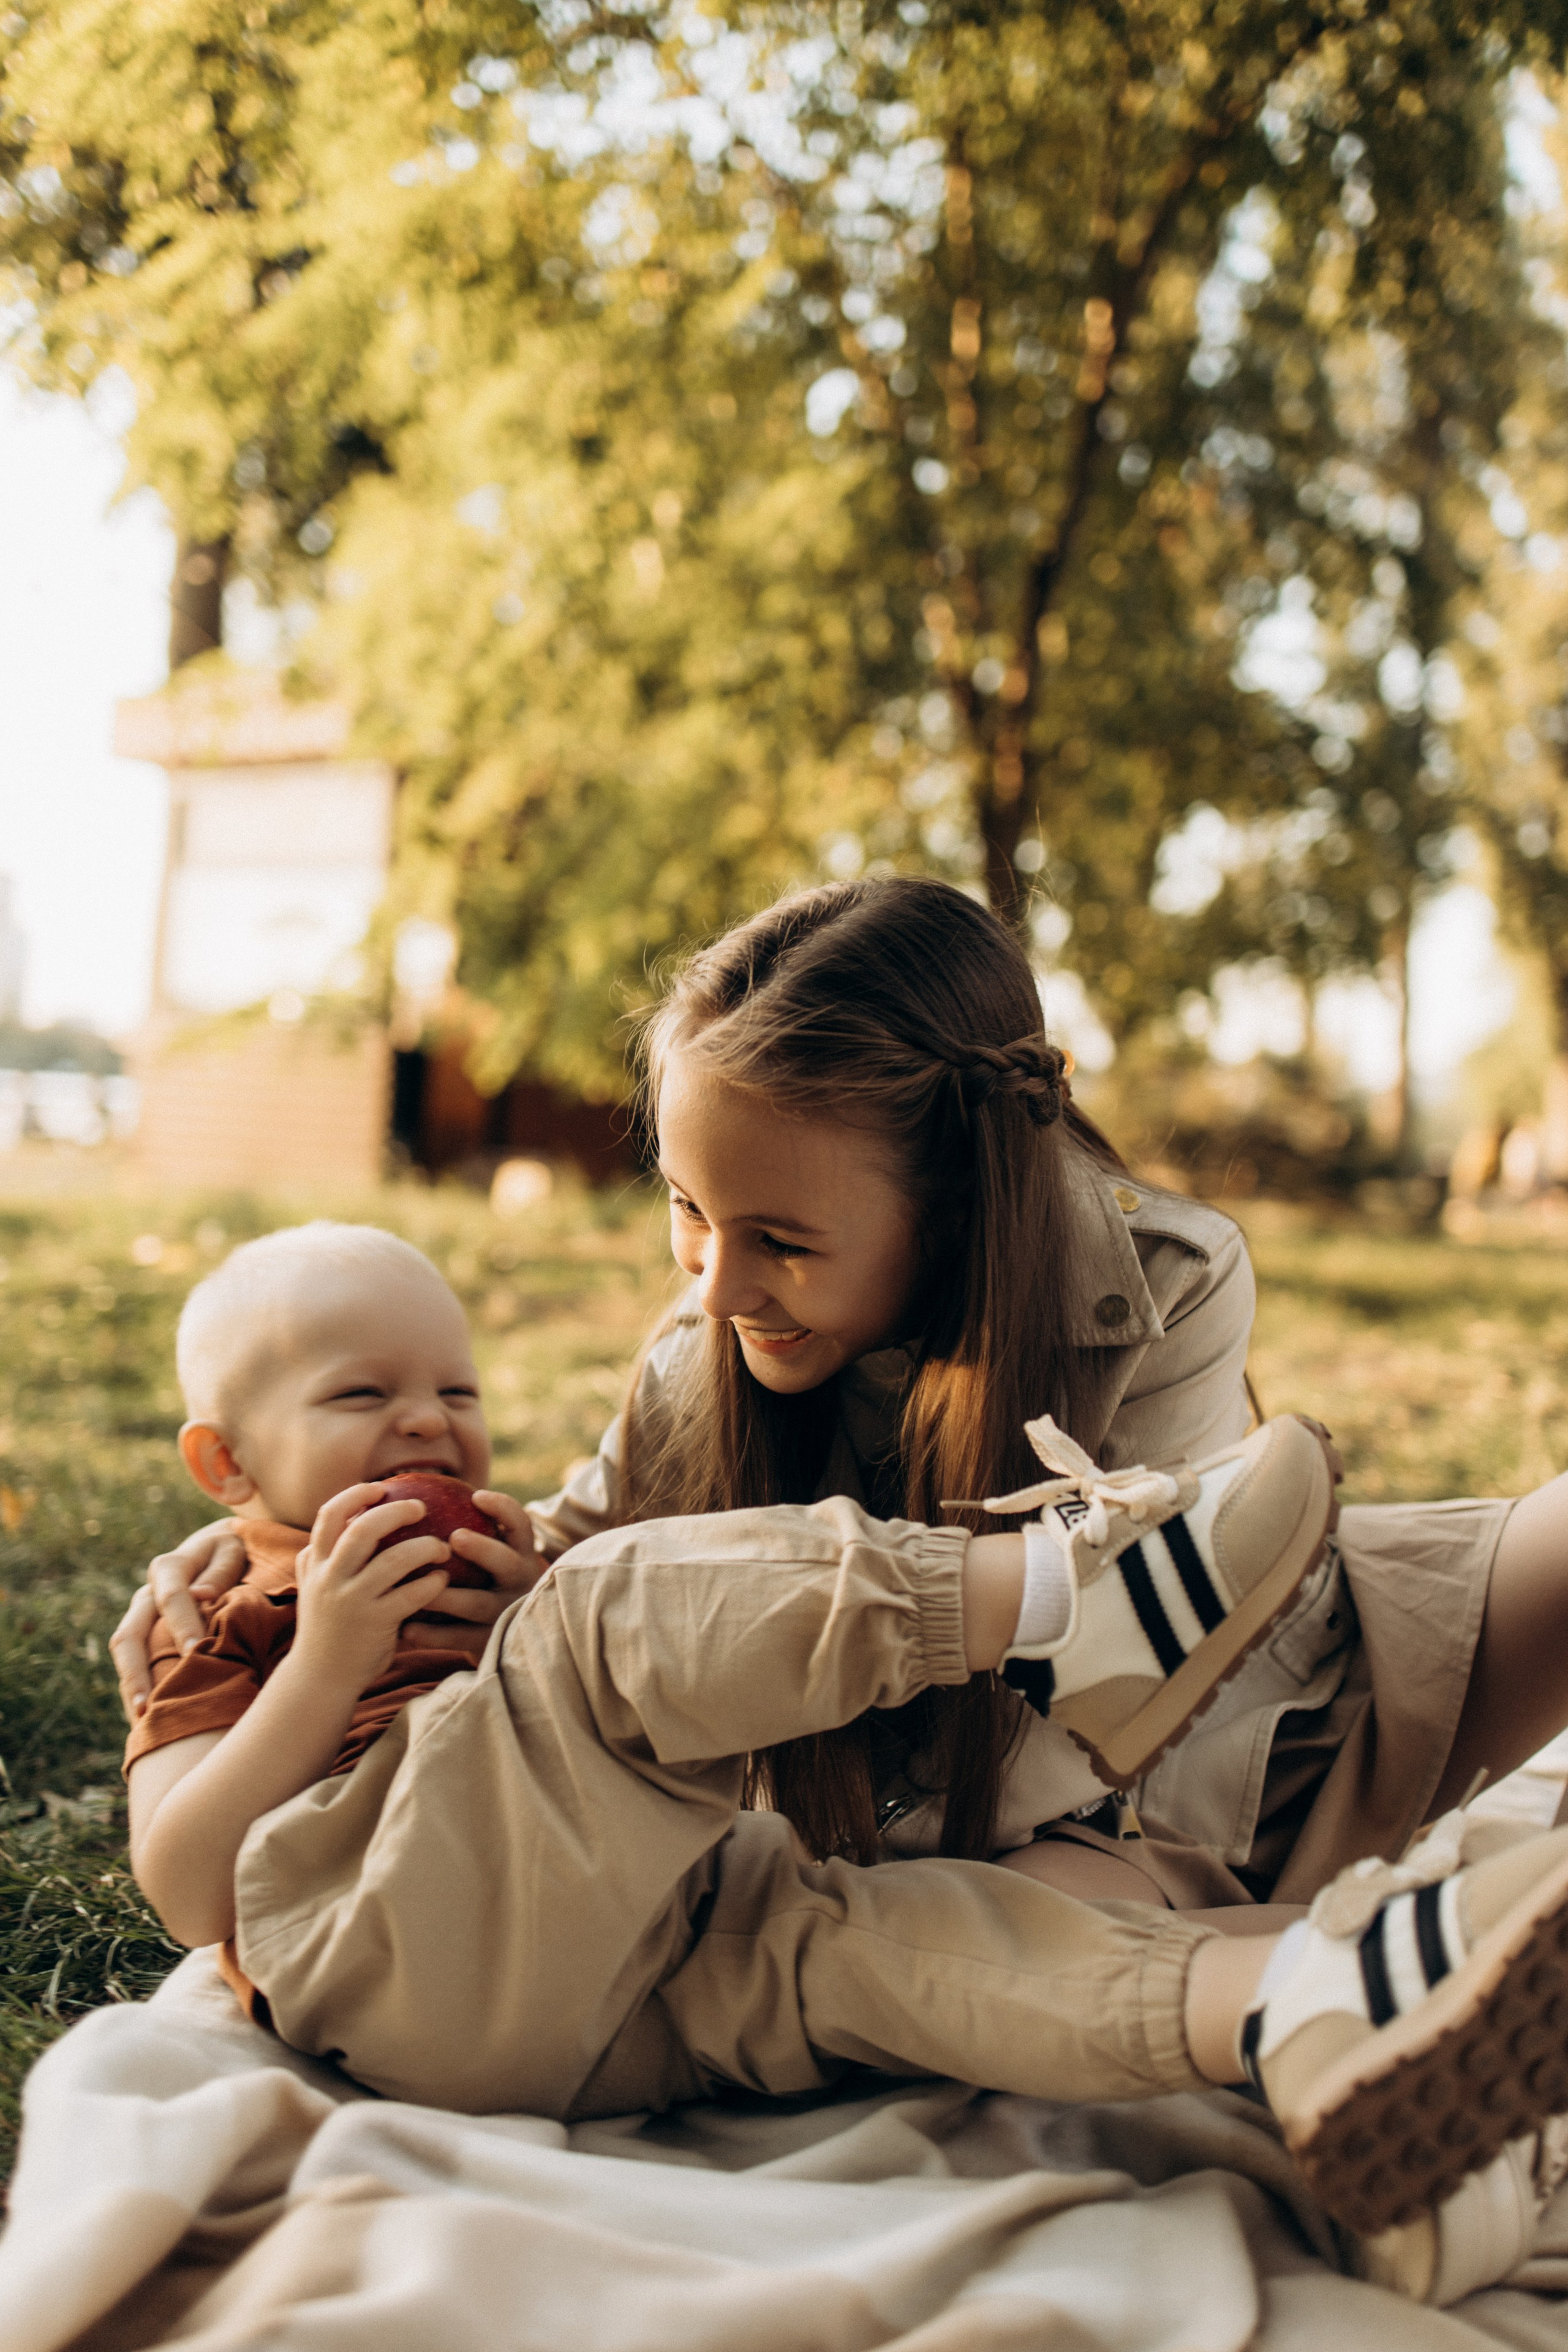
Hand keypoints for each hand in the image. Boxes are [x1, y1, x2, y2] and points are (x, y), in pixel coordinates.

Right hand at [111, 1519, 249, 1722]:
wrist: (213, 1551)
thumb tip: (203, 1595)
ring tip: (141, 1723)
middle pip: (129, 1635)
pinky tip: (147, 1720)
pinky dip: (137, 1690)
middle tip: (148, 1708)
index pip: (172, 1598)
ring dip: (131, 1688)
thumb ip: (219, 1570)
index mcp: (169, 1568)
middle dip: (136, 1673)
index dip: (183, 1625)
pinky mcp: (143, 1636)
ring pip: (125, 1654)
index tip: (195, 1652)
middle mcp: (146, 1594)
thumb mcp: (231, 1551)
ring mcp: (140, 1617)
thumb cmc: (231, 1553)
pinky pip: (134, 1664)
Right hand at [292, 1485, 454, 1693]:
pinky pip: (411, 1595)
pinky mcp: (374, 1624)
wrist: (320, 1678)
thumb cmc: (327, 1626)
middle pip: (362, 1530)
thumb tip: (342, 1519)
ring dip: (424, 1547)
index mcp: (316, 1564)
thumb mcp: (314, 1587)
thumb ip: (323, 1557)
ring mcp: (351, 1601)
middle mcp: (330, 1579)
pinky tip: (443, 1579)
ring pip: (393, 1560)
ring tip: (443, 1547)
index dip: (355, 1495)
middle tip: (421, 1507)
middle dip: (395, 1512)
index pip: (329, 1515)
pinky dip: (431, 1583)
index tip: (380, 1488)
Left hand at [396, 1488, 545, 1657]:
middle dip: (483, 1549)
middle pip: (507, 1563)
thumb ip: (469, 1534)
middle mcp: (519, 1583)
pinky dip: (433, 1634)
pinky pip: (460, 1638)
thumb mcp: (492, 1560)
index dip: (503, 1510)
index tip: (477, 1496)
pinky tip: (406, 1629)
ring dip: (448, 1596)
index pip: (521, 1526)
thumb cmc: (485, 1584)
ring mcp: (505, 1614)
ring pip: (479, 1604)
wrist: (506, 1642)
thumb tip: (416, 1495)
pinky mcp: (489, 1643)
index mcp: (521, 1556)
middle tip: (455, 1537)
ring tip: (420, 1591)